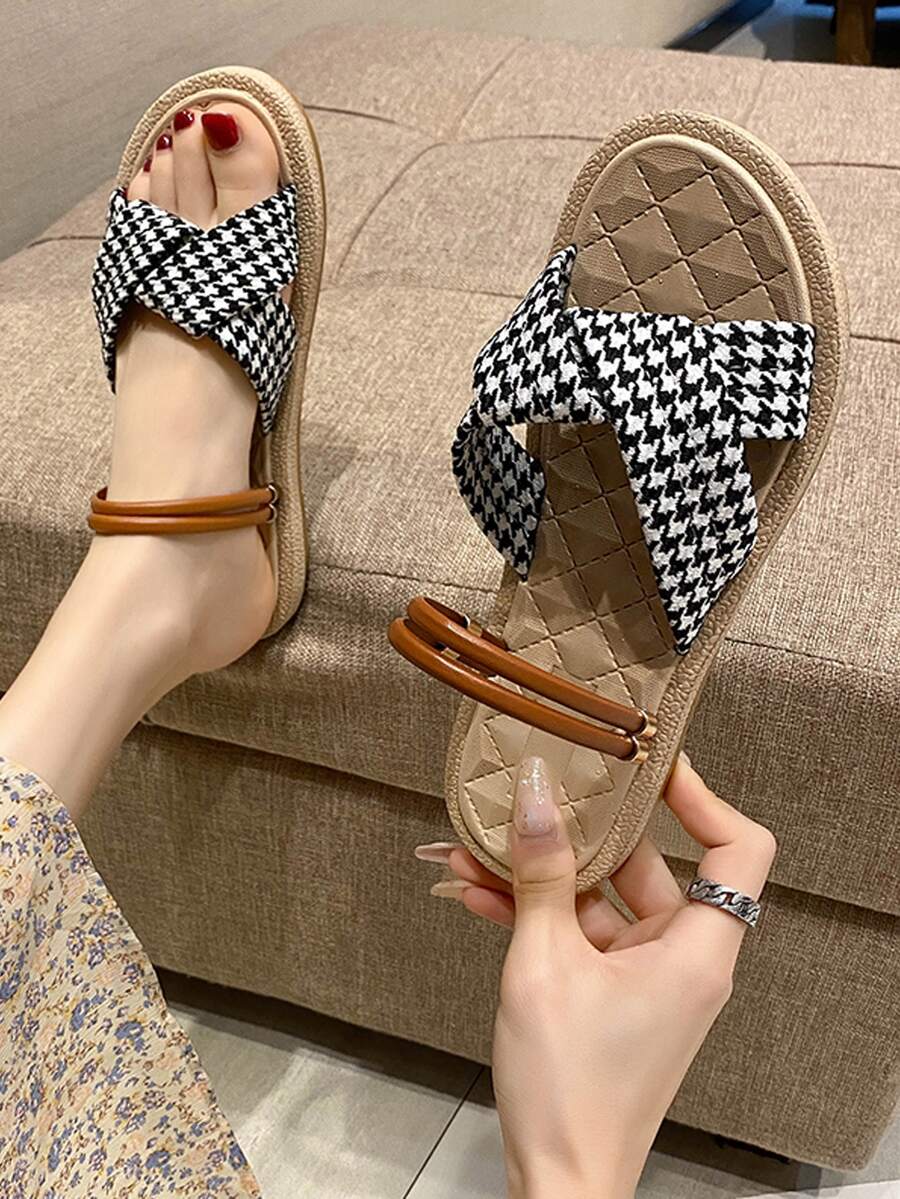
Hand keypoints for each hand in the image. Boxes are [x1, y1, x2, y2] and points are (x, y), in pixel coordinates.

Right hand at [416, 756, 775, 1198]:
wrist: (560, 1182)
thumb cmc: (568, 1087)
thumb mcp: (543, 964)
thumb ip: (541, 873)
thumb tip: (533, 792)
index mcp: (695, 951)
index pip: (738, 849)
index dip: (702, 797)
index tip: (647, 761)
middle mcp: (681, 959)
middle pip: (649, 865)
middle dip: (581, 832)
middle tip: (534, 790)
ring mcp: (645, 978)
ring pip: (600, 899)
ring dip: (539, 875)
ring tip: (474, 847)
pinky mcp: (611, 994)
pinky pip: (579, 934)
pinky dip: (535, 914)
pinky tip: (474, 892)